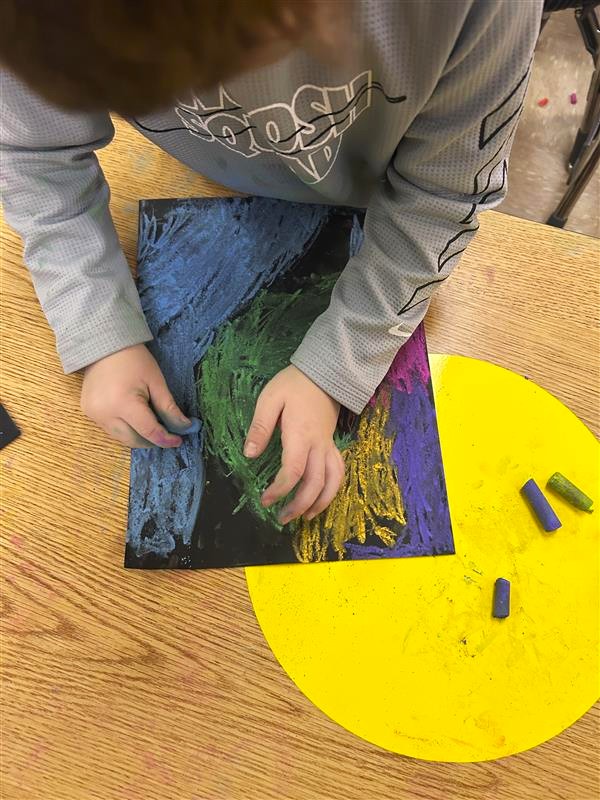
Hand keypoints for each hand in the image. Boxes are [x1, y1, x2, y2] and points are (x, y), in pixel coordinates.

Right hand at [81, 344, 190, 447]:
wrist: (105, 345)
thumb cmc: (134, 360)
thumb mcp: (156, 382)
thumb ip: (169, 408)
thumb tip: (185, 428)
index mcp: (123, 404)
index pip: (149, 432)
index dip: (166, 439)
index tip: (179, 440)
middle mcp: (105, 414)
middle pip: (133, 440)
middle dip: (152, 441)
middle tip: (167, 435)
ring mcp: (94, 415)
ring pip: (121, 438)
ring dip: (138, 437)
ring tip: (152, 426)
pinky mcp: (88, 413)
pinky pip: (110, 430)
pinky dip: (125, 429)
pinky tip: (135, 420)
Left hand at [244, 365, 344, 523]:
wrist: (324, 373)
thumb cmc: (293, 385)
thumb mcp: (270, 399)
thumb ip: (260, 427)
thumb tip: (249, 454)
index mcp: (300, 435)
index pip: (294, 471)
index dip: (280, 490)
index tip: (265, 500)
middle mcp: (318, 445)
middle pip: (315, 484)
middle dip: (299, 505)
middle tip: (282, 518)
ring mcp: (328, 446)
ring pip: (333, 482)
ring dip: (320, 503)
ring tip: (305, 517)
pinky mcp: (332, 445)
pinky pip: (338, 472)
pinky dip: (332, 489)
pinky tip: (321, 498)